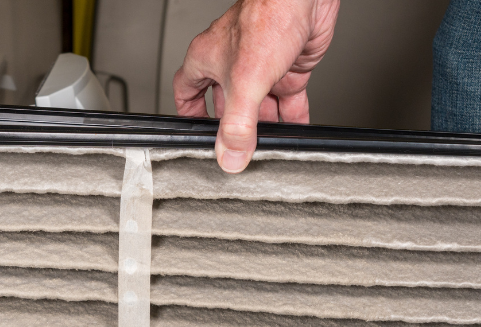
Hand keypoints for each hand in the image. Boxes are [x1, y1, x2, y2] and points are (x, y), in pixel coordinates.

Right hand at [173, 0, 339, 172]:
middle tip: (239, 150)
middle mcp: (233, 62)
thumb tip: (230, 156)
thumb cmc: (269, 17)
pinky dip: (291, 118)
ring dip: (265, 128)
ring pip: (259, 106)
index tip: (195, 133)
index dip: (189, 114)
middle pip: (227, 106)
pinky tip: (293, 132)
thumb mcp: (246, 82)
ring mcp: (262, 66)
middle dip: (234, 129)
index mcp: (208, 59)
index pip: (187, 91)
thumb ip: (237, 125)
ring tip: (269, 147)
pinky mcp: (288, 67)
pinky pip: (287, 100)